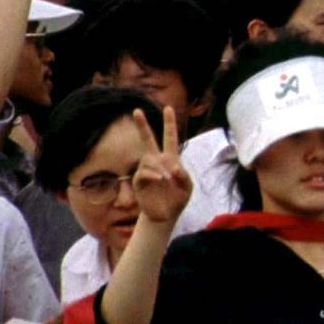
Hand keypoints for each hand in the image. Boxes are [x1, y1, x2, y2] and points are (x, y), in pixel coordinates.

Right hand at [131, 106, 191, 223]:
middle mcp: (157, 161)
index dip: (169, 124)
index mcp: (171, 159)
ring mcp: (147, 170)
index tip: (168, 108)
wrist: (166, 215)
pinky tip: (160, 179)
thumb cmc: (178, 199)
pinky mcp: (139, 181)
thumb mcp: (187, 187)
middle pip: (148, 140)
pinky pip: (144, 172)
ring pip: (148, 159)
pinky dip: (152, 174)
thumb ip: (184, 175)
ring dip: (158, 167)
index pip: (169, 138)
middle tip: (136, 110)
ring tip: (166, 179)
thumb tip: (172, 167)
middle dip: (142, 126)